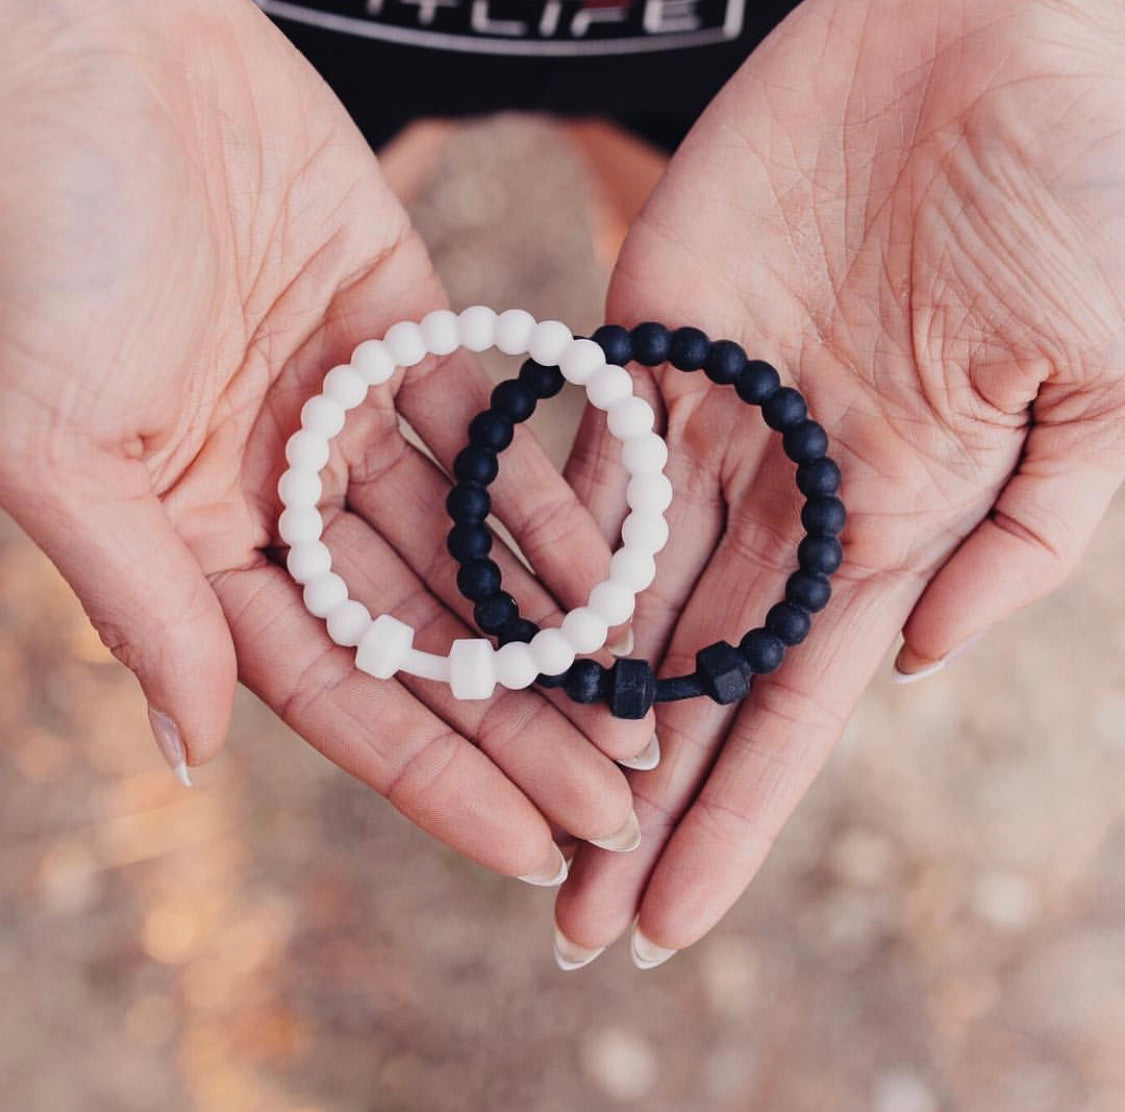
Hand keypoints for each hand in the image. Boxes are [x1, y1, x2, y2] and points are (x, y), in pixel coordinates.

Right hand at [0, 0, 651, 881]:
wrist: (82, 42)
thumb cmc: (33, 236)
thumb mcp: (54, 436)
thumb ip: (138, 594)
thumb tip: (196, 747)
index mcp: (197, 540)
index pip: (338, 692)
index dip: (434, 775)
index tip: (526, 847)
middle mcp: (283, 493)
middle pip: (425, 639)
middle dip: (519, 728)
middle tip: (617, 806)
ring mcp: (349, 415)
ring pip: (470, 553)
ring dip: (555, 634)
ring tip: (641, 715)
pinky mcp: (406, 327)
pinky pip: (493, 436)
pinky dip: (553, 501)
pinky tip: (622, 576)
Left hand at [556, 0, 1124, 961]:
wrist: (989, 26)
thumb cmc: (1083, 188)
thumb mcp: (1107, 382)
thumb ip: (1031, 537)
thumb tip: (913, 660)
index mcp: (893, 515)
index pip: (791, 707)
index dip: (733, 818)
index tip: (673, 918)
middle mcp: (789, 487)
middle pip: (691, 677)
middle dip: (635, 801)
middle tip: (571, 916)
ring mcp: (710, 416)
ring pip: (619, 592)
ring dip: (567, 704)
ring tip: (513, 807)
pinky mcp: (645, 333)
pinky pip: (576, 458)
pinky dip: (533, 550)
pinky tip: (483, 644)